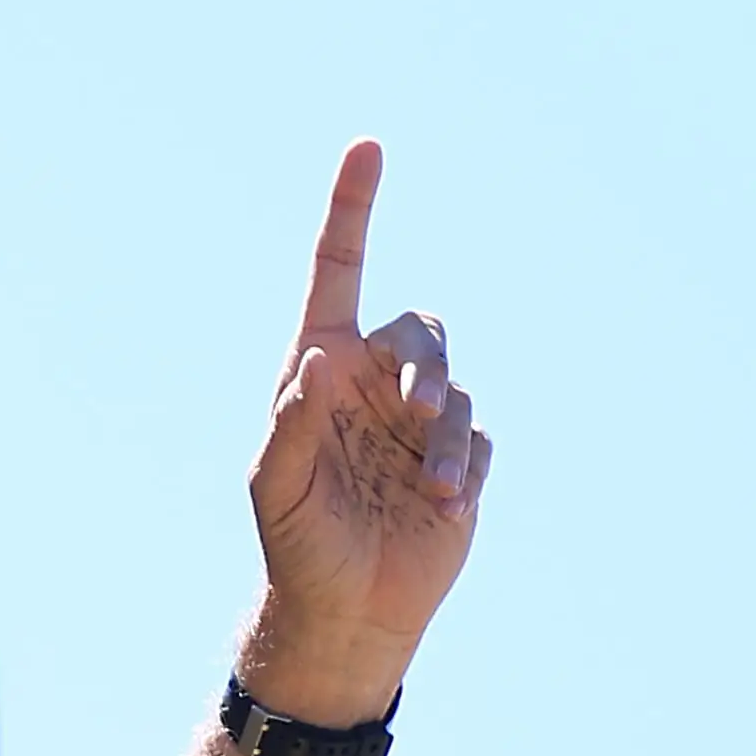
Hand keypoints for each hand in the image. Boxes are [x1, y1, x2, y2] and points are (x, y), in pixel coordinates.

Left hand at [240, 141, 487, 724]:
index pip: (338, 273)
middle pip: (419, 330)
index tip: (367, 146)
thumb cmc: (296, 542)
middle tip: (417, 409)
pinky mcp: (459, 460)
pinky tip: (441, 504)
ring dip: (445, 430)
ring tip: (430, 483)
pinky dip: (462, 465)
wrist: (347, 609)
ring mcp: (419, 422)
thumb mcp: (277, 486)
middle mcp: (373, 385)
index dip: (352, 210)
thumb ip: (292, 423)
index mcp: (320, 371)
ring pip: (456, 387)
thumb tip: (320, 359)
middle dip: (425, 362)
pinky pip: (478, 438)